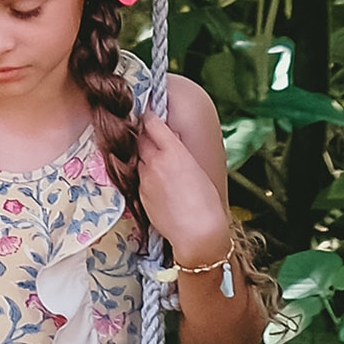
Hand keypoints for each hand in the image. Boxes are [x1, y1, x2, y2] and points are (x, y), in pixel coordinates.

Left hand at [136, 110, 230, 263]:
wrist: (196, 230)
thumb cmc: (206, 201)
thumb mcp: (197, 168)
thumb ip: (181, 151)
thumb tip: (172, 139)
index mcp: (174, 151)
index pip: (152, 124)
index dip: (149, 116)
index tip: (148, 113)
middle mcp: (155, 162)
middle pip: (139, 139)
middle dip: (143, 134)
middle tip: (147, 132)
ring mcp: (145, 178)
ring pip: (137, 158)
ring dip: (142, 155)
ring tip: (154, 160)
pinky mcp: (140, 194)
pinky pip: (138, 177)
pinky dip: (144, 174)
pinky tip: (156, 181)